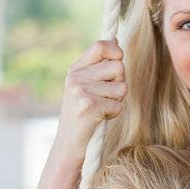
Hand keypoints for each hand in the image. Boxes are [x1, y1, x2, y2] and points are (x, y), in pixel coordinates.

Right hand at [54, 38, 126, 162]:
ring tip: (103, 109)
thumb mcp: (86, 87)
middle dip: (120, 84)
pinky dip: (114, 114)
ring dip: (118, 101)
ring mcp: (81, 91)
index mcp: (75, 69)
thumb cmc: (82, 117)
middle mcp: (76, 77)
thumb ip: (100, 66)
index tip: (119, 60)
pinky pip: (118, 105)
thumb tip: (116, 42)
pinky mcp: (89, 106)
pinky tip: (100, 118)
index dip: (116, 51)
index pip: (101, 45)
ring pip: (122, 87)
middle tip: (106, 97)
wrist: (67, 146)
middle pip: (118, 67)